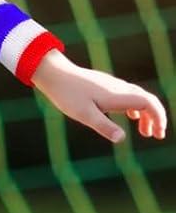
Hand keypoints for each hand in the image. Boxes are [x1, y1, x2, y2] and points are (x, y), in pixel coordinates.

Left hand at [31, 51, 166, 144]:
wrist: (54, 73)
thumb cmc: (67, 94)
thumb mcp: (83, 114)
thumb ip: (103, 126)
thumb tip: (120, 138)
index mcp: (117, 96)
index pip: (148, 103)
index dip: (158, 117)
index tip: (159, 134)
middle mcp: (119, 88)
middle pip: (148, 100)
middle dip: (156, 117)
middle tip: (157, 136)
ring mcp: (113, 85)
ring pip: (139, 98)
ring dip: (146, 114)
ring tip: (145, 132)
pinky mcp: (105, 85)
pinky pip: (128, 95)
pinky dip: (135, 107)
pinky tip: (131, 116)